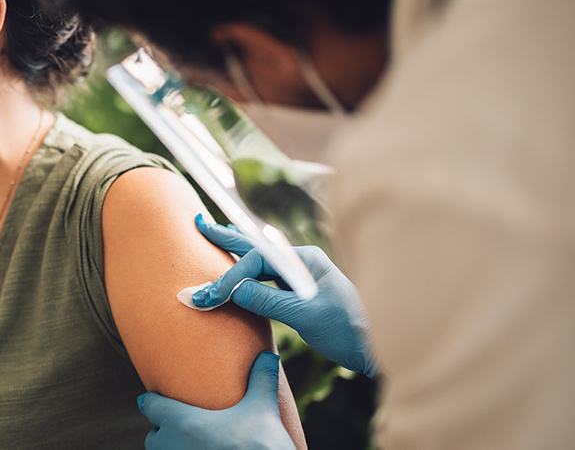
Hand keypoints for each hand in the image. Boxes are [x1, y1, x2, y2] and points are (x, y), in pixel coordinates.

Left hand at [138, 351, 293, 449]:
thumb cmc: (260, 445)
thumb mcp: (263, 409)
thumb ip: (262, 379)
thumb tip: (269, 355)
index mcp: (182, 422)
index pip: (150, 406)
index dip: (152, 400)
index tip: (152, 398)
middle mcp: (172, 446)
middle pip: (154, 436)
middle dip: (164, 430)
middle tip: (181, 424)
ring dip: (172, 447)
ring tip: (190, 442)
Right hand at [192, 215, 377, 377]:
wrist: (376, 350)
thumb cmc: (349, 330)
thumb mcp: (306, 315)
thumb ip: (268, 300)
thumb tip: (233, 289)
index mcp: (306, 261)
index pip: (258, 260)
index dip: (231, 276)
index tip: (210, 295)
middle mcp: (302, 264)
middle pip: (257, 247)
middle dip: (226, 237)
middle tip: (198, 224)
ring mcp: (300, 279)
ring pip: (260, 262)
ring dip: (235, 252)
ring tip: (214, 234)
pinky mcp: (299, 296)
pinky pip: (266, 280)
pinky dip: (247, 274)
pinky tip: (238, 269)